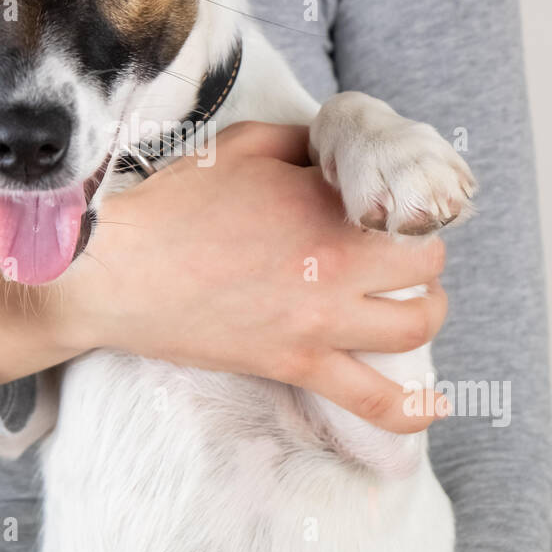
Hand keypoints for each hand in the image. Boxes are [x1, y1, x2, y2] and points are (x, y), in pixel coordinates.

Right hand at [0, 121, 450, 433]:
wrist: (119, 270)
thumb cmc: (173, 204)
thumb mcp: (242, 146)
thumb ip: (301, 141)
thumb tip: (334, 149)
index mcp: (324, 202)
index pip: (401, 202)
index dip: (404, 202)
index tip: (391, 207)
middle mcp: (337, 261)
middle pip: (426, 262)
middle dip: (422, 253)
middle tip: (402, 252)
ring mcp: (320, 319)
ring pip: (416, 324)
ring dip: (426, 311)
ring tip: (413, 303)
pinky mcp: (296, 363)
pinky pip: (372, 399)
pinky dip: (412, 409)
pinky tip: (432, 406)